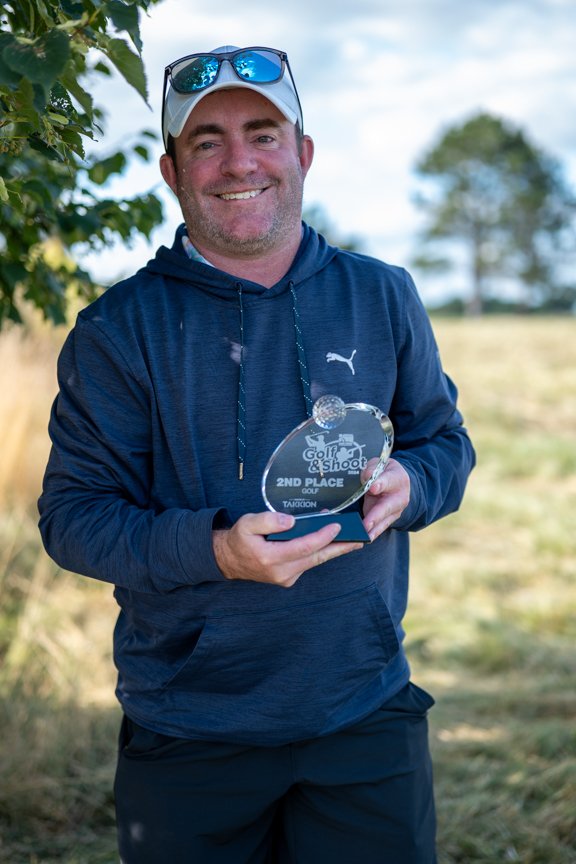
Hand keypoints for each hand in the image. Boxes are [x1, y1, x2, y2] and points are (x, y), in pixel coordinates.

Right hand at [213, 511, 362, 587]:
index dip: (322, 536)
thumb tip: (290, 520)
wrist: (228, 561)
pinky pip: (309, 563)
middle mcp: (281, 572)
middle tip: (360, 539)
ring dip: (334, 550)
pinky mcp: (288, 578)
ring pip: (315, 561)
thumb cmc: (239, 539)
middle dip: (339, 547)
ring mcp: (286, 577)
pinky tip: (332, 542)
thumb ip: (268, 520)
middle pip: (316, 558)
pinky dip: (321, 552)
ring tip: (353, 540)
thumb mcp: (247, 523)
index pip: (303, 547)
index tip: (337, 525)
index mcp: (270, 557)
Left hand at [361, 458, 409, 541]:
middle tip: (366, 524)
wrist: (398, 482)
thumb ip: (373, 468)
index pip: (389, 480)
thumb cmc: (385, 471)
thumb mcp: (380, 464)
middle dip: (376, 516)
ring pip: (384, 521)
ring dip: (374, 529)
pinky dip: (372, 533)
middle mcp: (399, 497)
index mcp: (398, 478)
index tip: (373, 487)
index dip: (381, 483)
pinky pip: (380, 527)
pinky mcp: (388, 519)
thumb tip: (369, 477)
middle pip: (387, 507)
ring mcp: (395, 511)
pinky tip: (364, 538)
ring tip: (365, 536)